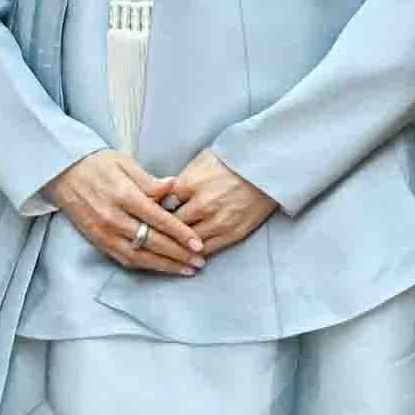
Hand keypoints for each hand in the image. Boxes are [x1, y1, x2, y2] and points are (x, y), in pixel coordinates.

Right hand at [46, 149, 205, 274]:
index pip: (158, 219)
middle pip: (152, 242)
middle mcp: (113, 218)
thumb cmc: (97, 164)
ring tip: (186, 269)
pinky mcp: (97, 241)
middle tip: (199, 261)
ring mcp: (104, 232)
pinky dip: (144, 266)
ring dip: (164, 265)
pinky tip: (161, 267)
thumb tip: (172, 187)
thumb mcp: (125, 163)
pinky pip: (124, 258)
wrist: (61, 174)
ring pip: (139, 256)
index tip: (198, 244)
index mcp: (124, 196)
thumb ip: (149, 180)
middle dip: (178, 254)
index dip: (180, 233)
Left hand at [157, 149, 279, 258]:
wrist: (268, 167)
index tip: (146, 218)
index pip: (159, 205)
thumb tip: (161, 199)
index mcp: (189, 184)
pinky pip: (207, 249)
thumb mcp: (200, 162)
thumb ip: (180, 182)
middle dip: (159, 232)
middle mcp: (202, 205)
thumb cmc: (233, 161)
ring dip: (176, 246)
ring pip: (187, 241)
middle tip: (150, 237)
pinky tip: (188, 254)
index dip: (151, 213)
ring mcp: (218, 221)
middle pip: (170, 226)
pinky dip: (195, 252)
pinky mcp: (233, 232)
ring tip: (166, 249)